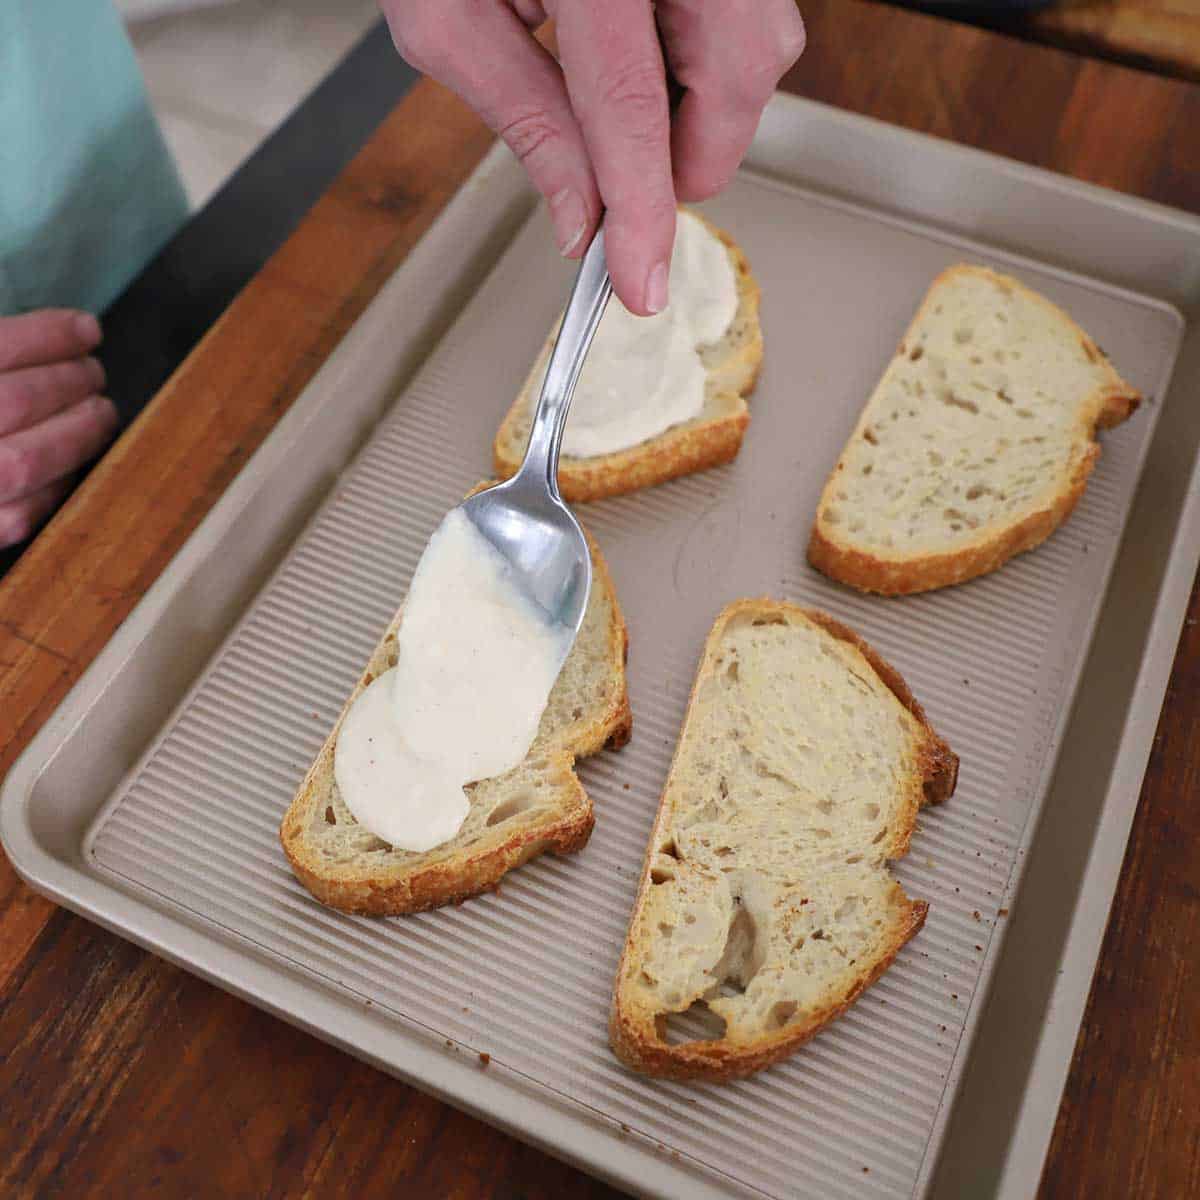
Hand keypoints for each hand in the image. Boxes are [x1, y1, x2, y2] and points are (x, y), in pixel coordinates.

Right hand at [0, 310, 117, 548]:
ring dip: (79, 431)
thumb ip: (1, 353)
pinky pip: (26, 512)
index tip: (87, 329)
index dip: (49, 334)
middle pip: (21, 400)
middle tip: (95, 374)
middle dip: (70, 381)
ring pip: (32, 459)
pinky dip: (58, 483)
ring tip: (100, 411)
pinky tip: (71, 463)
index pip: (0, 347)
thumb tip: (53, 336)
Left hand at [381, 0, 804, 313]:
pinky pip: (752, 11)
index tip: (640, 280)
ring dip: (700, 102)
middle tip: (632, 183)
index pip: (630, 105)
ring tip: (617, 87)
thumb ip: (524, 120)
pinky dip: (705, 56)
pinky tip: (643, 45)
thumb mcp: (446, 15)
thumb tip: (582, 219)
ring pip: (761, 44)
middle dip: (690, 155)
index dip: (643, 209)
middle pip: (738, 72)